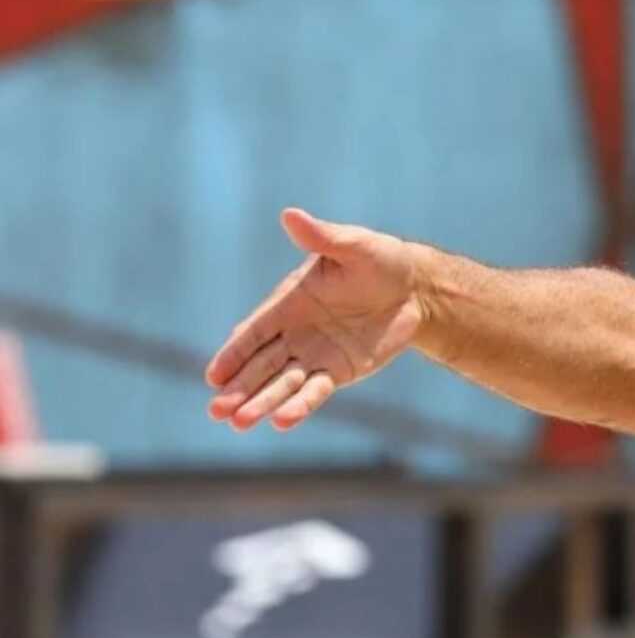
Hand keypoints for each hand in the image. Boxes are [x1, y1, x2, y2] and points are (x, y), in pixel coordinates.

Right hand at [205, 209, 424, 430]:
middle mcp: (295, 333)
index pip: (253, 332)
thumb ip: (322, 238)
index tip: (214, 375)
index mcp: (289, 303)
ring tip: (241, 422)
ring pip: (282, 384)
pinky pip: (316, 392)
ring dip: (262, 402)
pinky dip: (301, 406)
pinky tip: (283, 421)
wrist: (417, 287)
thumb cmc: (380, 260)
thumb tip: (291, 214)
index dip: (233, 353)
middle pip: (260, 365)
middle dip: (238, 388)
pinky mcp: (339, 371)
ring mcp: (315, 355)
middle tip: (217, 411)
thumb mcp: (352, 246)